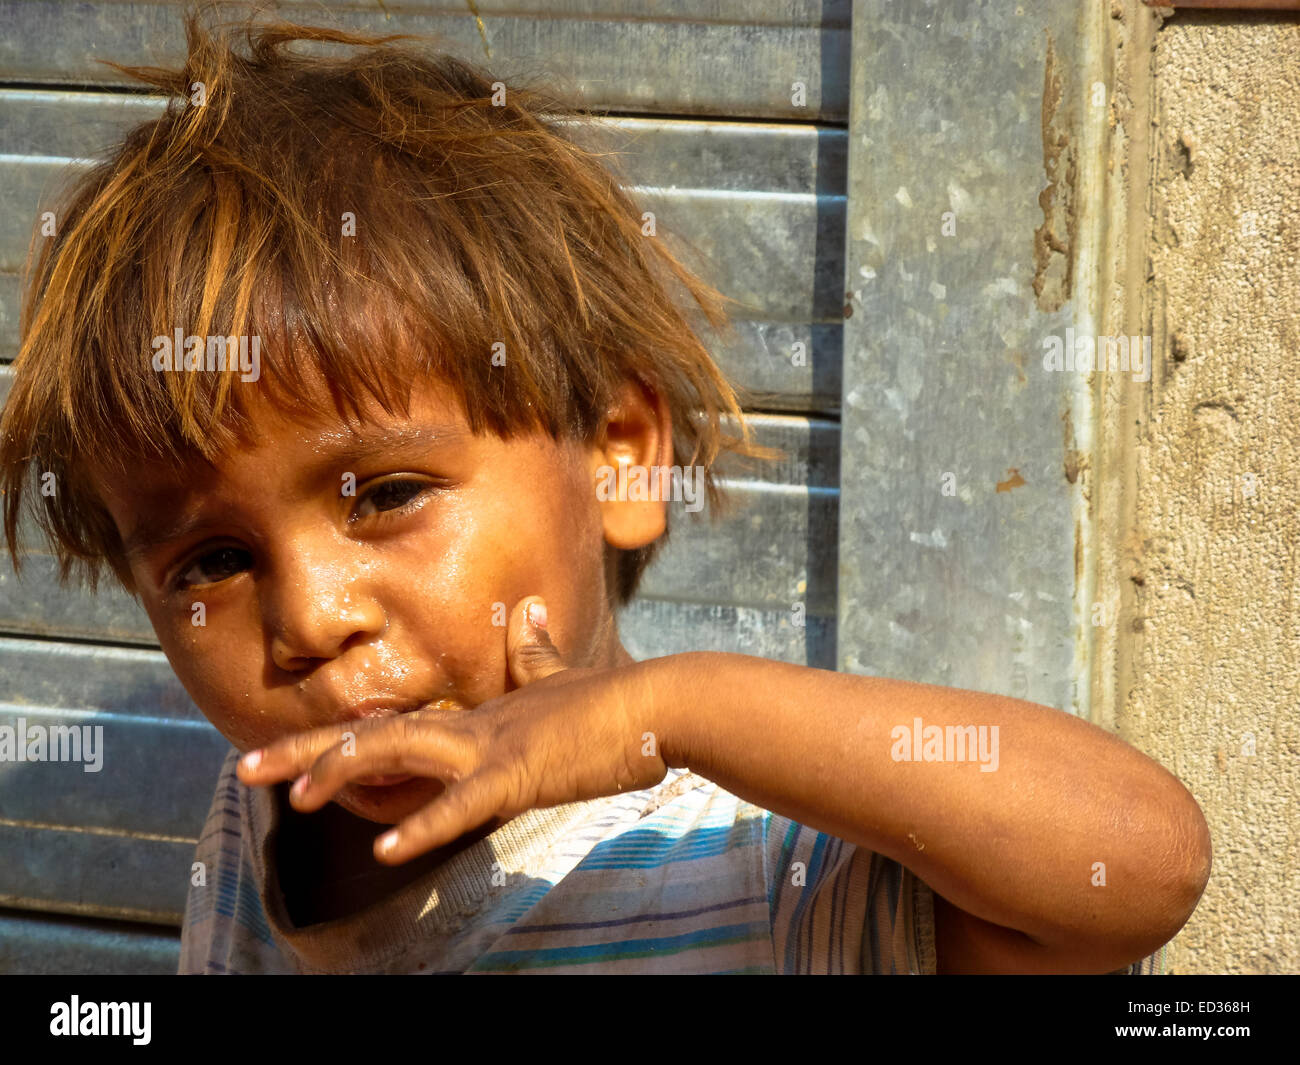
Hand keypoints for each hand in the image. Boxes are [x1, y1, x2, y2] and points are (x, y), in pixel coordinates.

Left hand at [235, 597, 667, 862]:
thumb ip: (539, 654)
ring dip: (342, 774)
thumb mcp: (565, 678)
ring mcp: (491, 745)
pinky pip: (461, 804)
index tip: (284, 757)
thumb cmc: (616, 700)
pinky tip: (386, 851)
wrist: (659, 701)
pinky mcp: (518, 772)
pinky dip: (423, 825)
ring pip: (400, 752)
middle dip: (303, 752)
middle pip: (372, 736)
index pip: (391, 728)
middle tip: (243, 768)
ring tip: (294, 799)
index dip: (333, 741)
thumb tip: (530, 611)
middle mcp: (471, 725)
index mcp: (477, 716)